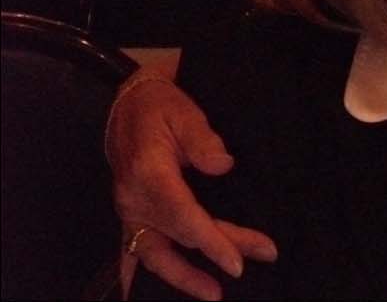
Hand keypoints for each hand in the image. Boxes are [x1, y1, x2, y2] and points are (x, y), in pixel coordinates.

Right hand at [107, 71, 276, 299]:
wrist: (130, 104)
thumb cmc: (162, 107)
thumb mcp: (185, 112)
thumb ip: (203, 138)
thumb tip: (224, 165)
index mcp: (150, 174)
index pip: (184, 217)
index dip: (211, 242)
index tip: (237, 261)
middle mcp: (134, 199)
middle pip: (179, 236)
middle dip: (218, 252)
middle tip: (257, 260)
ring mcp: (129, 210)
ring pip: (154, 253)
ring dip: (182, 276)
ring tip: (212, 294)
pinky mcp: (129, 213)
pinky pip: (133, 250)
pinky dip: (139, 273)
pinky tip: (141, 293)